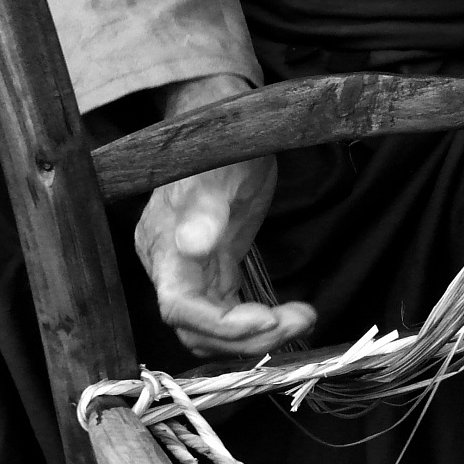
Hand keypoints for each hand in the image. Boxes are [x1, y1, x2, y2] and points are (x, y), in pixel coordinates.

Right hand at [134, 75, 315, 356]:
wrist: (231, 127)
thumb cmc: (219, 144)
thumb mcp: (216, 173)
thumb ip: (203, 211)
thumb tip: (192, 246)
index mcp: (162, 248)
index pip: (179, 308)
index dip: (220, 326)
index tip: (266, 321)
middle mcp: (173, 268)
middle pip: (199, 330)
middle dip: (248, 336)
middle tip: (298, 321)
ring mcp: (195, 273)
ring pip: (217, 330)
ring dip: (259, 335)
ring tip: (302, 317)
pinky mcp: (217, 272)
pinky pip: (231, 313)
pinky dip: (260, 323)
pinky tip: (291, 315)